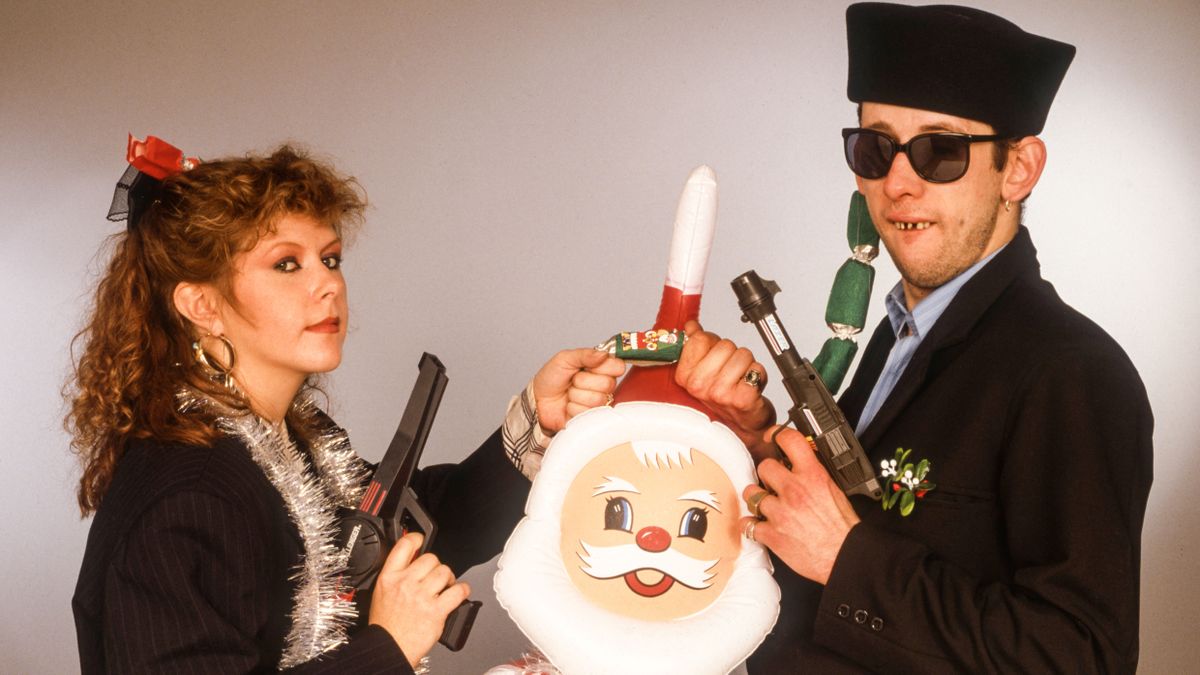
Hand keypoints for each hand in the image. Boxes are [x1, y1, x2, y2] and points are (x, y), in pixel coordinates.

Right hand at [368, 533, 469, 666]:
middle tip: (436, 577)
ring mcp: (421, 596)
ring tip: (446, 586)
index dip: (416, 538)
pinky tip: (460, 592)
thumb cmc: (386, 625)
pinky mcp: (436, 610)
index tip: (421, 539)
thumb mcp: (382, 593)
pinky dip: (463, 590)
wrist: (390, 648)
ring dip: (449, 578)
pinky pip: (458, 591)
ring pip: (445, 572)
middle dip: (436, 566)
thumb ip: (396, 576)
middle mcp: (406, 584)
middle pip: (431, 558)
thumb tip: (412, 563)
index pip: (404, 546)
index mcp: (389, 577)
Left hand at [533, 348, 626, 432]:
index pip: (618, 366)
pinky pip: (587, 412)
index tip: (588, 367)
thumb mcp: (564, 358)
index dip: (603, 367)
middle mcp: (603, 386)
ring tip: (569, 393)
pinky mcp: (591, 418)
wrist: (538, 400)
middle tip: (573, 381)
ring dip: (576, 395)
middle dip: (583, 381)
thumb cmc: (551, 378)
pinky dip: (572, 408)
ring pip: (597, 399)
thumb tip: (603, 354)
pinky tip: (568, 405)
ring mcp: (598, 403)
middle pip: (607, 384)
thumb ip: (585, 354)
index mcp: (601, 368)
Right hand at [675, 320, 776, 453]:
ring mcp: (720, 393)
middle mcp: (699, 386)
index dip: (712, 343)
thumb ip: (695, 346)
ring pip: (742, 354)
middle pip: (724, 345)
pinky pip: (756, 368)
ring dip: (746, 364)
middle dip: (732, 354)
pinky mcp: (742, 398)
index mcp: (685, 377)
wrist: (742, 428)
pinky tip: (750, 386)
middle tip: (729, 373)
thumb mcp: (702, 372)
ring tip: (740, 380)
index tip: (713, 358)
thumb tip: (691, 326)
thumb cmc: (723, 399)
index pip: (700, 338)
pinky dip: (759, 374)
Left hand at [739, 426, 859, 584]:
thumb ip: (815, 473)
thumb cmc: (842, 528)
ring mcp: (780, 512)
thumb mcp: (834, 490)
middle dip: (768, 475)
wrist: (845, 556)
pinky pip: (747, 524)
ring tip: (766, 505)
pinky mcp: (771, 534)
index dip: (777, 434)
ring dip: (757, 498)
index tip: (771, 436)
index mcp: (813, 476)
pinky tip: (759, 525)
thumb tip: (801, 461)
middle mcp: (794, 490)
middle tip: (774, 483)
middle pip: (764, 467)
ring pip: (751, 494)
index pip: (790, 440)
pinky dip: (751, 525)